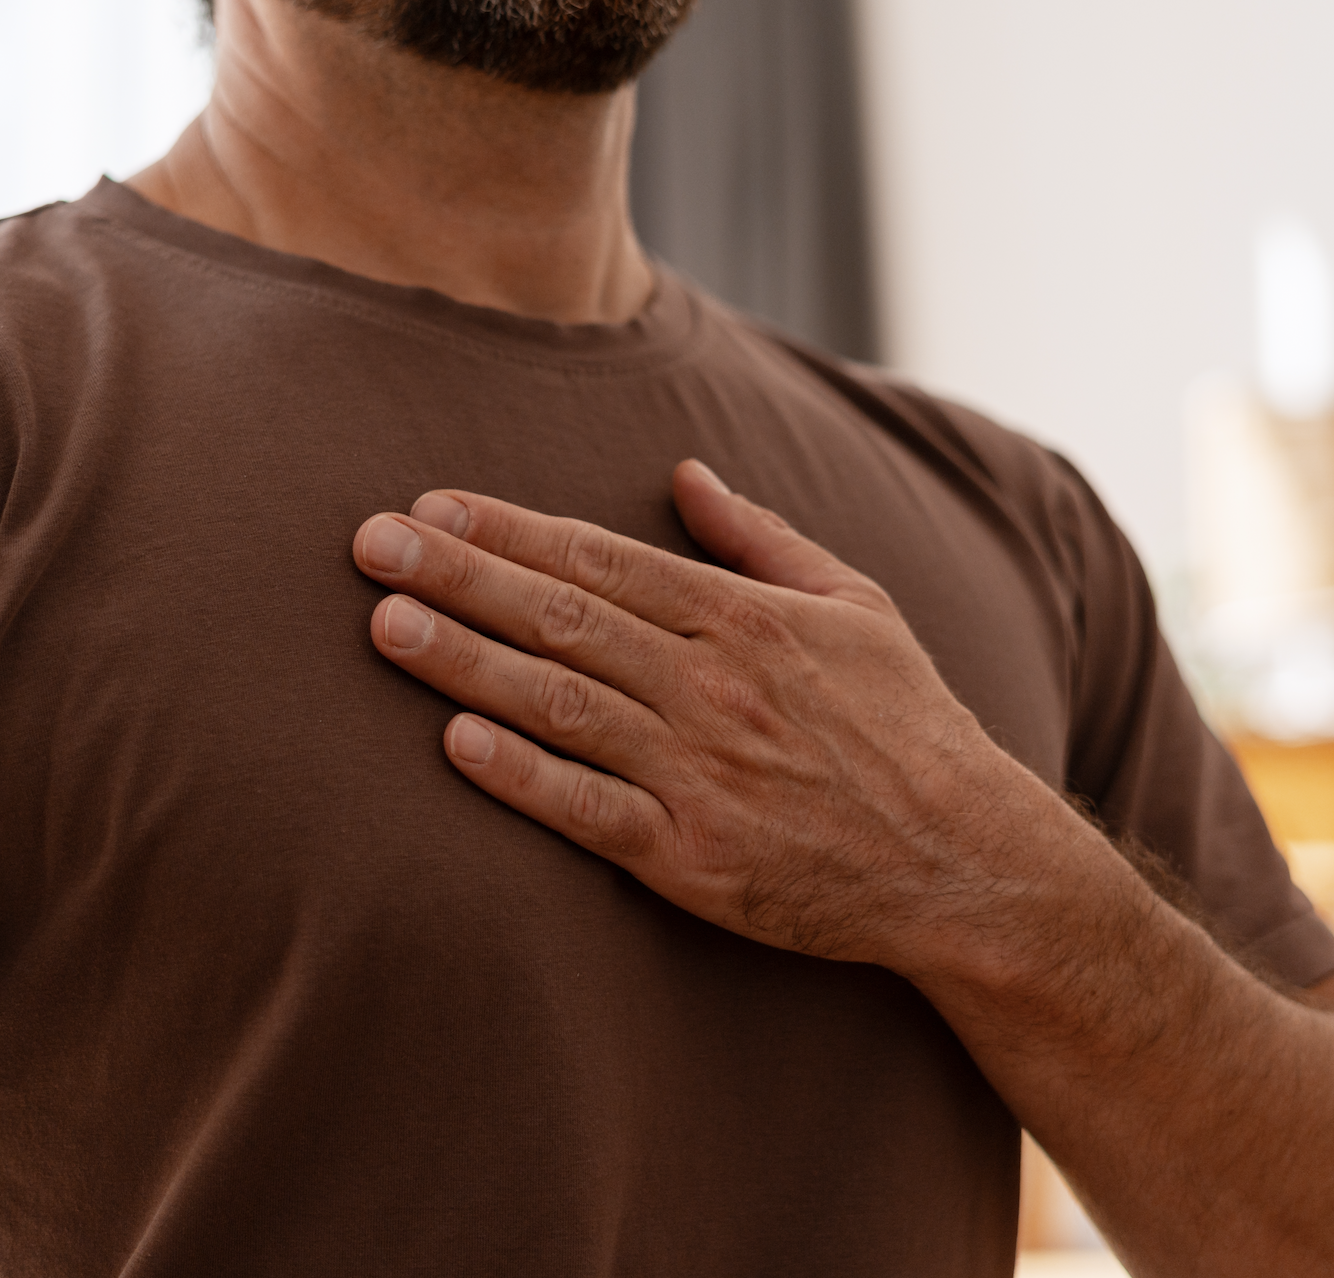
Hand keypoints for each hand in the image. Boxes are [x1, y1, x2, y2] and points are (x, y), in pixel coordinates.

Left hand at [349, 459, 1066, 972]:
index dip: (511, 530)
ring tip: (385, 625)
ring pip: (562, 703)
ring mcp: (700, 773)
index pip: (602, 560)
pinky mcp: (692, 859)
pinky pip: (590, 810)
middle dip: (460, 575)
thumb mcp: (854, 603)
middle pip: (563, 618)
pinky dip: (522, 776)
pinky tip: (455, 744)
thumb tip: (687, 471)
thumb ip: (761, 536)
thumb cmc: (907, 724)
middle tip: (370, 544)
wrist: (962, 861)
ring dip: (466, 662)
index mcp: (746, 618)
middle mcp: (714, 686)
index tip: (433, 504)